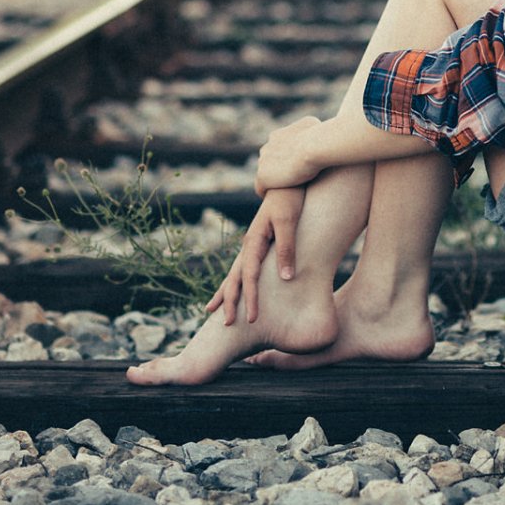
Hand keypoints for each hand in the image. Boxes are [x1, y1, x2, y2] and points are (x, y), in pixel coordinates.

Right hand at [205, 185, 303, 324]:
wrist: (287, 180)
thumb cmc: (290, 199)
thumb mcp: (289, 221)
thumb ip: (286, 249)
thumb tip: (285, 278)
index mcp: (254, 241)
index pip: (250, 277)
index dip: (251, 299)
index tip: (252, 319)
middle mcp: (248, 245)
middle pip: (235, 278)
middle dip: (229, 302)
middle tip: (226, 324)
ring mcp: (251, 244)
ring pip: (234, 274)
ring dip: (225, 293)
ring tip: (213, 311)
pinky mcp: (258, 243)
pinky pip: (244, 268)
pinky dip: (235, 281)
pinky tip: (232, 289)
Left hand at [255, 117, 323, 195]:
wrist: (314, 146)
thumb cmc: (318, 137)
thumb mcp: (313, 125)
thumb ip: (307, 130)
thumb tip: (311, 131)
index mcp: (277, 136)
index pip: (276, 150)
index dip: (284, 160)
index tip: (294, 169)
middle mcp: (267, 147)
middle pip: (268, 162)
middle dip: (277, 171)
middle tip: (290, 182)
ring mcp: (263, 162)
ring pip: (265, 175)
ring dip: (273, 183)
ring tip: (284, 194)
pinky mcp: (263, 176)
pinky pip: (260, 188)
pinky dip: (266, 193)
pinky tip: (275, 201)